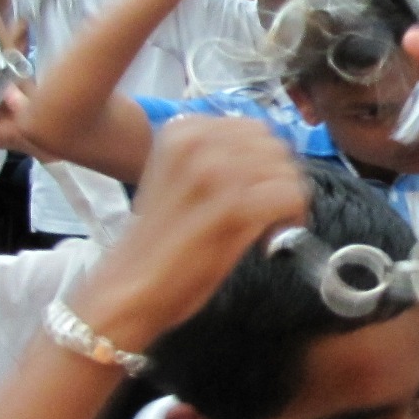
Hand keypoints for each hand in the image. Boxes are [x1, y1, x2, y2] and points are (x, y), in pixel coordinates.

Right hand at [85, 117, 310, 339]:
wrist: (128, 289)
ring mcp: (214, 171)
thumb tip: (267, 156)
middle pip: (275, 148)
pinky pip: (289, 197)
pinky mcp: (232, 205)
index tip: (257, 191)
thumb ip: (214, 159)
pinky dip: (291, 219)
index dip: (266, 163)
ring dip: (287, 203)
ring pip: (286, 172)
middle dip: (280, 181)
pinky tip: (266, 241)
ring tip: (264, 229)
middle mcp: (197, 141)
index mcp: (181, 129)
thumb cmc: (157, 244)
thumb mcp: (178, 180)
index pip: (255, 129)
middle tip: (266, 215)